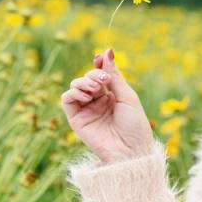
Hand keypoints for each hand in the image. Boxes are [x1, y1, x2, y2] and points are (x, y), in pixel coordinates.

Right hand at [61, 48, 153, 163]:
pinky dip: (74, 92)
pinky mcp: (76, 119)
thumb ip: (114, 75)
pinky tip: (87, 95)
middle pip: (88, 77)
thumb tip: (107, 51)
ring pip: (76, 85)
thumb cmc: (134, 124)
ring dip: (83, 81)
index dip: (99, 64)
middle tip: (103, 80)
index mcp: (113, 95)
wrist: (130, 150)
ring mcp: (87, 110)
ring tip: (95, 88)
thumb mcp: (127, 96)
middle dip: (94, 74)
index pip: (101, 74)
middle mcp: (98, 101)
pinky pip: (67, 99)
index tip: (99, 57)